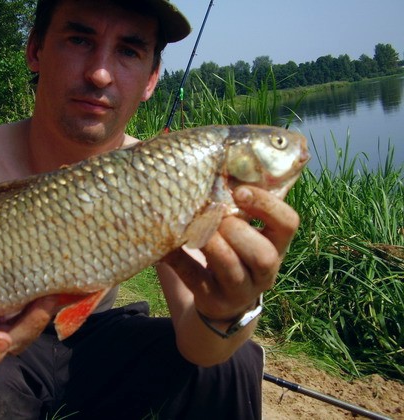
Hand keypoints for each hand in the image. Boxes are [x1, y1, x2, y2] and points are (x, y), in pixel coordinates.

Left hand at [164, 186, 298, 321]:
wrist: (221, 299)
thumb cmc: (231, 247)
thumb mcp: (242, 227)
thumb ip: (236, 200)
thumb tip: (203, 153)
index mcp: (276, 244)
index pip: (288, 223)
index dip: (267, 205)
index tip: (240, 190)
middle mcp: (265, 272)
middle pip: (263, 255)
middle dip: (236, 230)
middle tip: (214, 215)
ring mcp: (239, 290)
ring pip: (232, 269)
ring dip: (211, 244)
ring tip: (193, 228)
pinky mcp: (212, 300)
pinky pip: (194, 279)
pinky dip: (177, 259)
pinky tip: (165, 245)